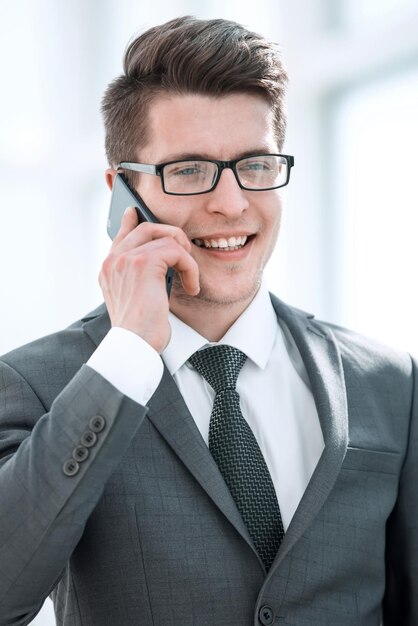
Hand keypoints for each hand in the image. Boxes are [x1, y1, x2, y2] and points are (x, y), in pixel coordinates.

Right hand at [99, 207, 199, 352]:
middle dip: (170, 235)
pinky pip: (176, 251)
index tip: (133, 212)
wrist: (134, 344)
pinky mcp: (144, 263)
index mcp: (109, 269)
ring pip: (164, 237)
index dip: (129, 222)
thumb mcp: (135, 300)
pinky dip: (190, 267)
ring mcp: (126, 259)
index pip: (119, 236)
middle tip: (184, 251)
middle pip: (145, 228)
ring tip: (190, 275)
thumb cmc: (139, 330)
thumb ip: (139, 278)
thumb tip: (160, 265)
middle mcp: (113, 261)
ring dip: (185, 256)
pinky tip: (192, 286)